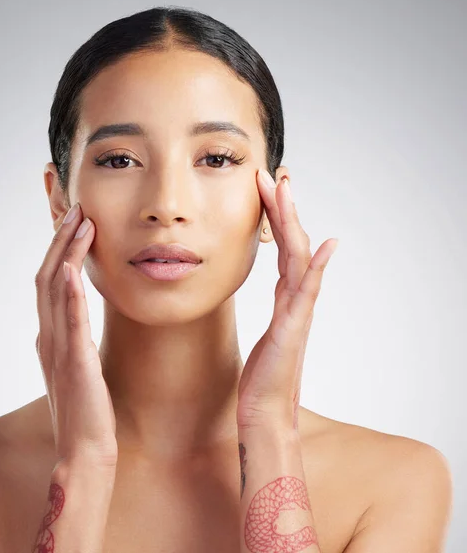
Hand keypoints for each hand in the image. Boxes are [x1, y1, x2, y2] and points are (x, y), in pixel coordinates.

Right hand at [35, 203, 117, 467]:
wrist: (85, 451)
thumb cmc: (87, 409)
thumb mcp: (77, 365)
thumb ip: (74, 339)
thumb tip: (80, 316)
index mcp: (50, 337)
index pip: (48, 282)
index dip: (58, 249)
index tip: (74, 222)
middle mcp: (48, 337)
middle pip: (47, 276)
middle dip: (61, 240)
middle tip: (76, 208)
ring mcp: (58, 349)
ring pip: (54, 290)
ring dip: (65, 252)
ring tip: (81, 222)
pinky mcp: (75, 363)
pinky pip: (69, 322)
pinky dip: (68, 292)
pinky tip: (70, 266)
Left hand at [237, 171, 337, 432]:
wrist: (265, 412)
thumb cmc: (263, 376)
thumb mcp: (266, 333)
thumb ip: (278, 307)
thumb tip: (282, 288)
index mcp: (285, 298)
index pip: (282, 247)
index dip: (275, 217)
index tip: (264, 188)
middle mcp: (295, 299)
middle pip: (292, 243)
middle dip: (282, 208)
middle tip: (273, 174)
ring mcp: (297, 312)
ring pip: (298, 257)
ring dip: (292, 222)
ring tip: (285, 190)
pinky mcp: (292, 328)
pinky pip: (306, 291)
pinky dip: (316, 266)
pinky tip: (324, 245)